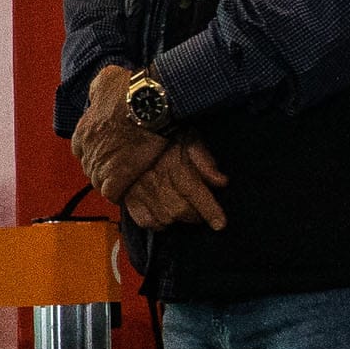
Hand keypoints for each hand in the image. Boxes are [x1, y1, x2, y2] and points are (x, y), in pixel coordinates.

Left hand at [70, 65, 151, 197]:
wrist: (150, 103)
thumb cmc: (130, 88)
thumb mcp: (106, 79)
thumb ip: (97, 89)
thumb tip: (95, 94)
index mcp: (83, 130)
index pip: (81, 148)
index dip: (96, 150)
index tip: (109, 150)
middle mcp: (87, 149)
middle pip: (90, 166)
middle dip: (103, 167)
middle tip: (122, 164)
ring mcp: (100, 164)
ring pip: (99, 182)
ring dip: (111, 181)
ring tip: (128, 177)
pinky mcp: (117, 177)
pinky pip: (112, 193)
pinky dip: (120, 193)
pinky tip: (130, 188)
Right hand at [115, 133, 231, 231]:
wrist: (134, 124)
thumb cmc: (164, 132)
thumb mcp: (191, 139)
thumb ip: (206, 161)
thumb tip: (221, 182)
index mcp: (174, 164)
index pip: (195, 193)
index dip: (210, 211)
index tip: (220, 223)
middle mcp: (156, 178)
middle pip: (180, 210)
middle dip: (195, 215)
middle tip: (200, 211)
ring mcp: (139, 189)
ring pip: (164, 217)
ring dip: (177, 218)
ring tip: (182, 210)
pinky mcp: (128, 196)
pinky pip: (144, 221)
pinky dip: (156, 223)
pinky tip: (164, 215)